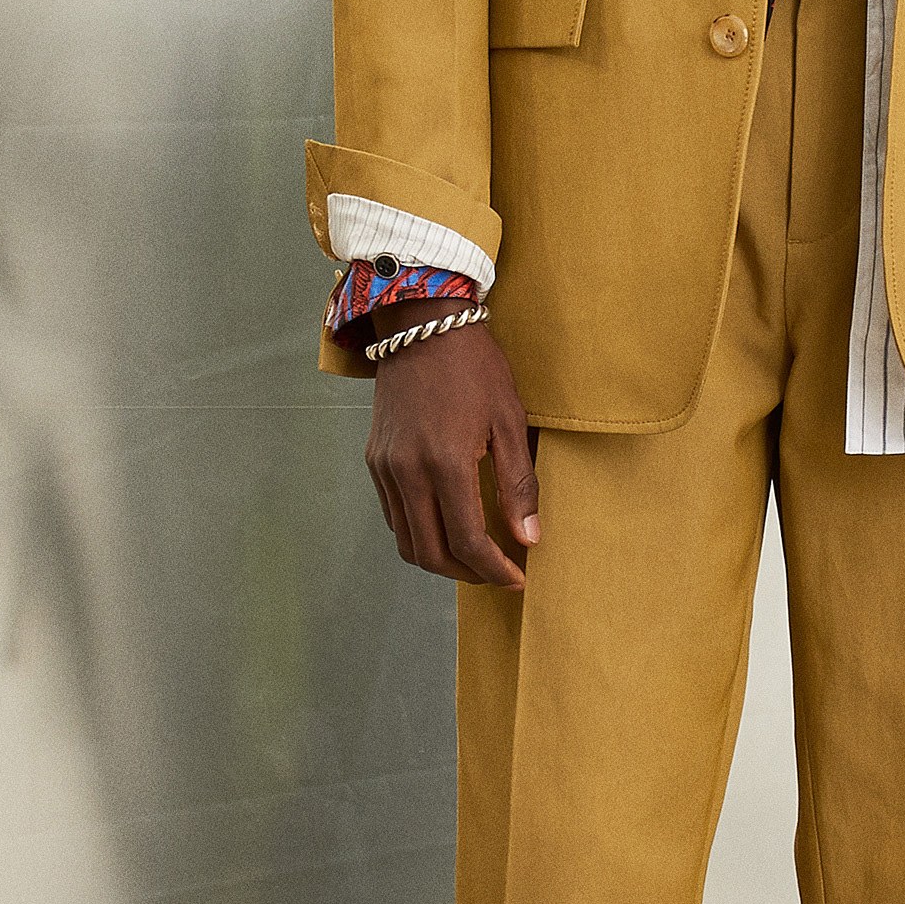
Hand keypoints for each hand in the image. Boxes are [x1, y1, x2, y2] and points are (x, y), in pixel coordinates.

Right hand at [363, 312, 539, 588]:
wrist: (423, 325)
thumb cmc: (475, 368)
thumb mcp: (510, 421)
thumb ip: (518, 485)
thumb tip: (529, 538)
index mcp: (445, 463)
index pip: (468, 542)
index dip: (494, 569)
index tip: (517, 578)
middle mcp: (408, 472)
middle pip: (431, 553)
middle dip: (467, 573)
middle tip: (498, 572)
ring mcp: (386, 467)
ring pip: (407, 541)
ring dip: (441, 558)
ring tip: (475, 556)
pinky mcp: (375, 460)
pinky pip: (394, 515)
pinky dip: (420, 534)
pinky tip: (447, 525)